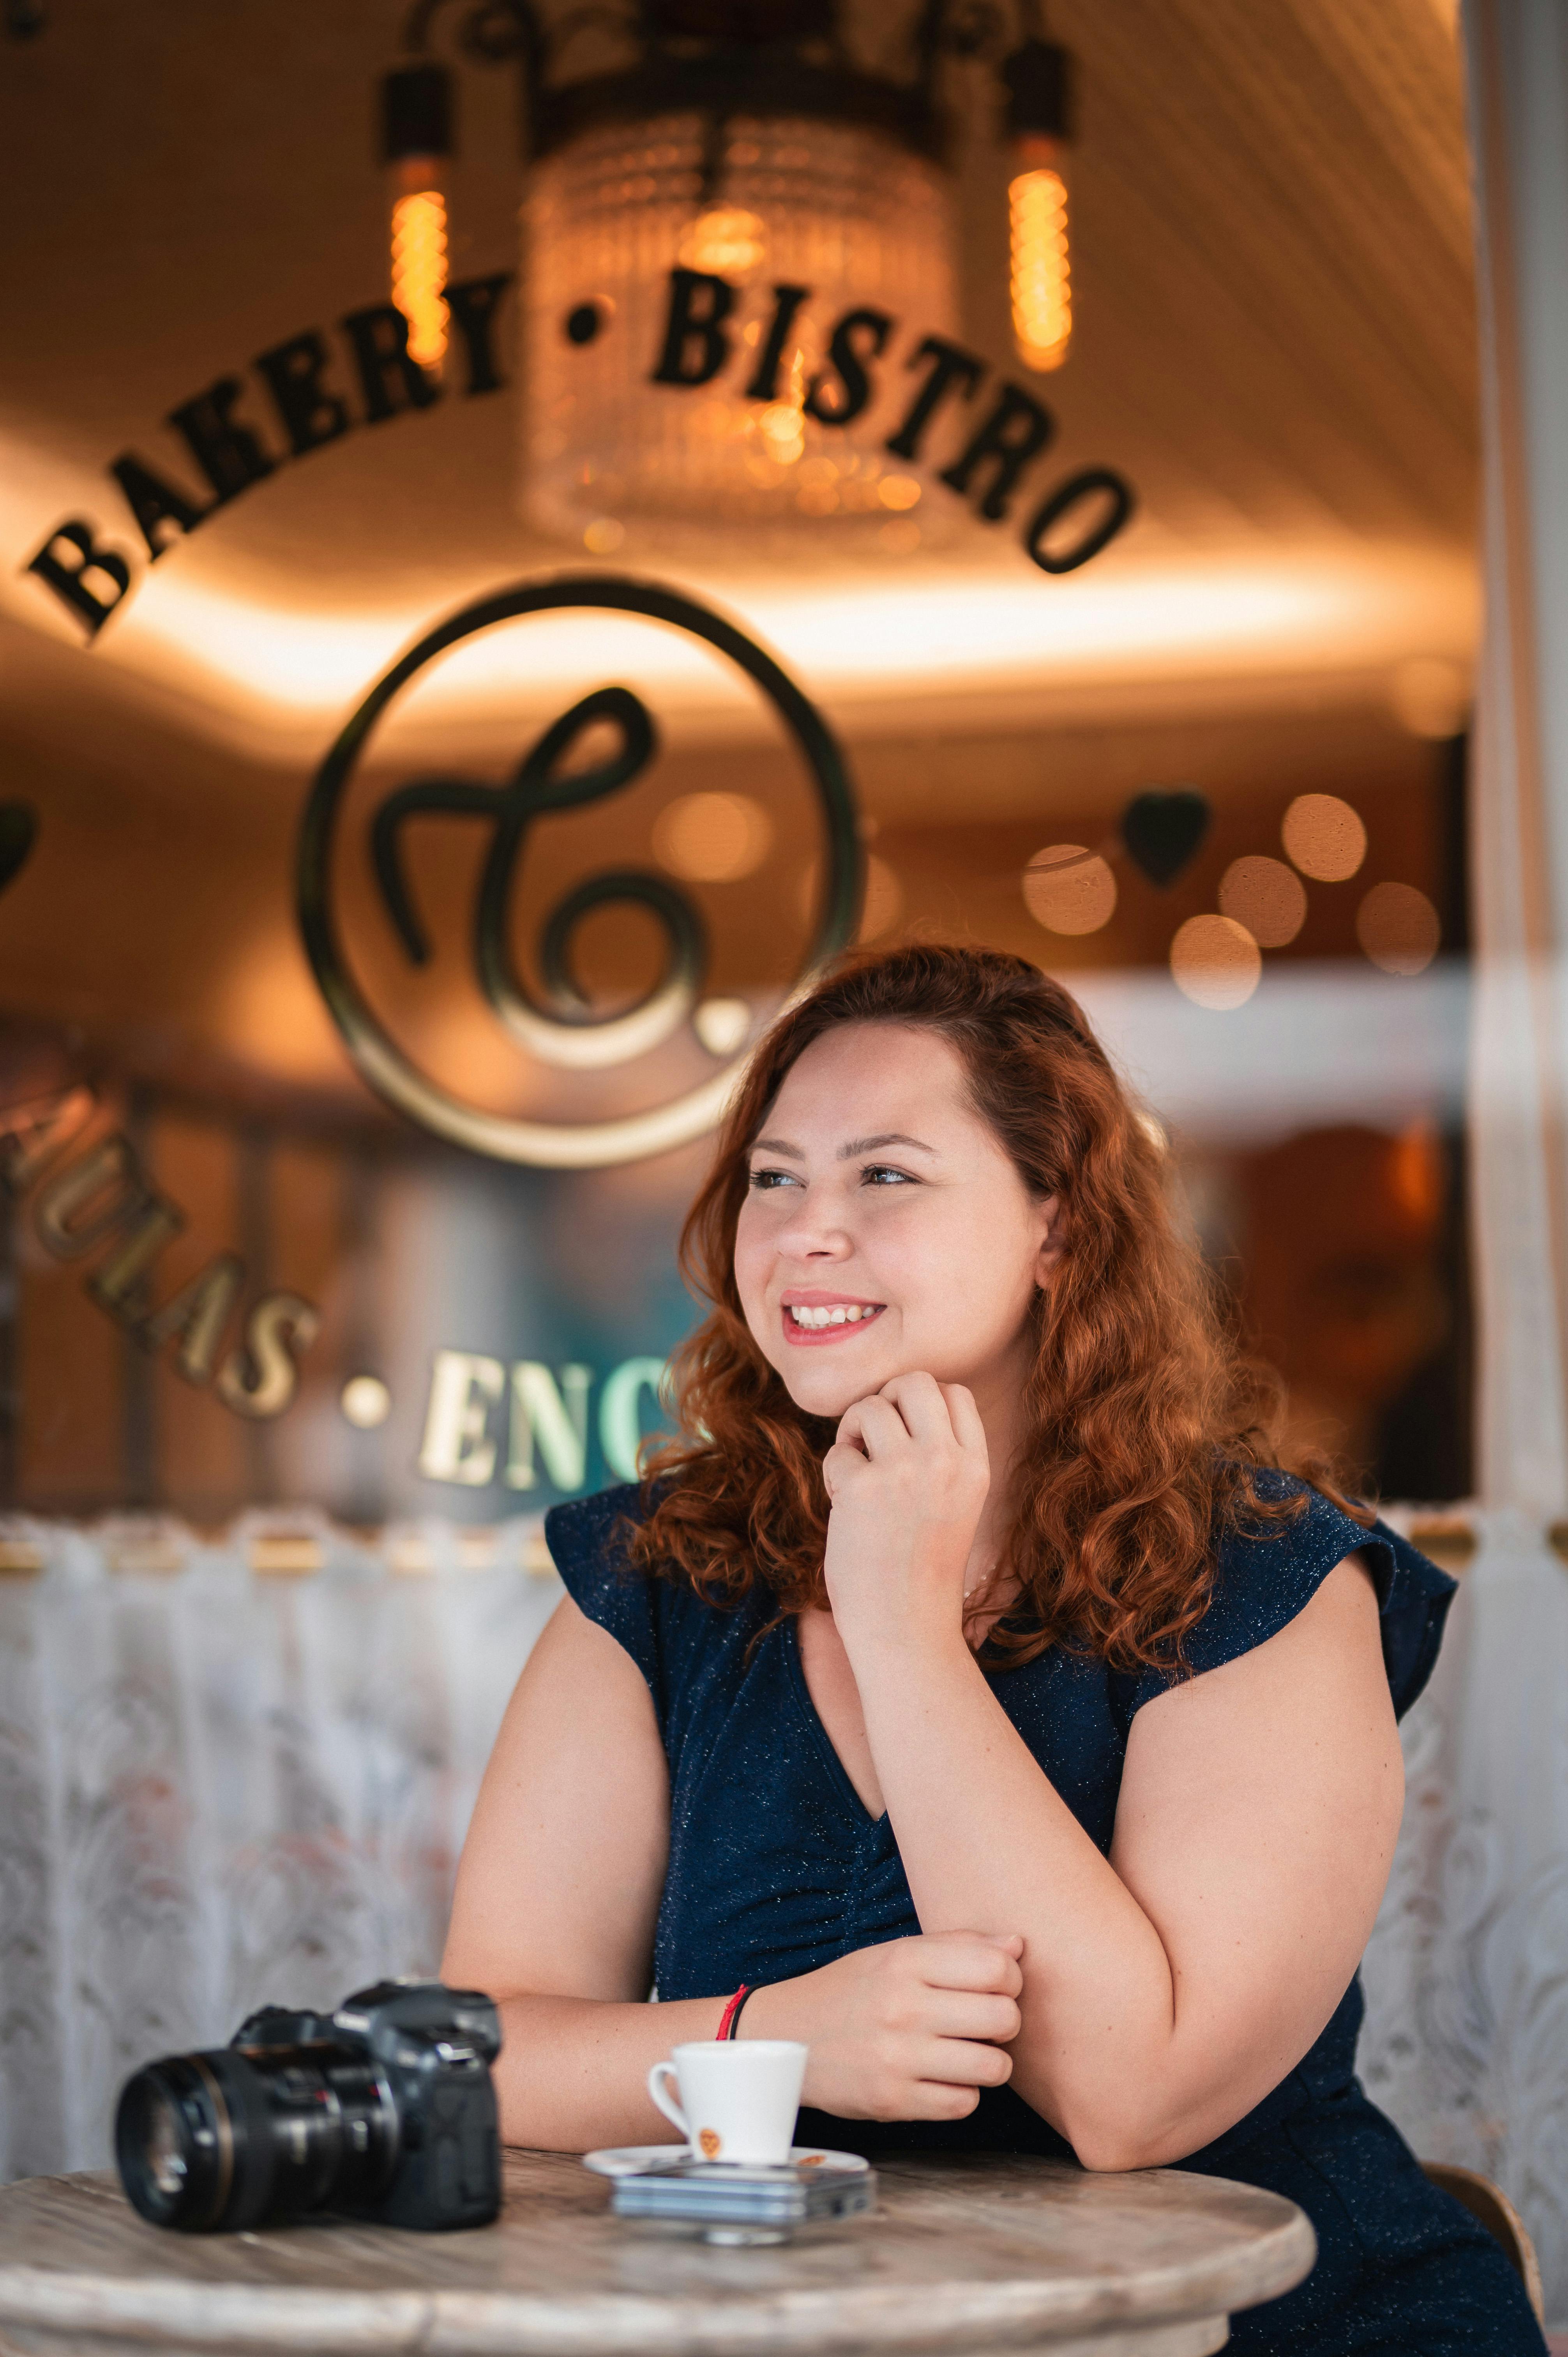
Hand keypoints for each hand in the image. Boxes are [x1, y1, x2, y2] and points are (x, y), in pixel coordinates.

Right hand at [745, 1933, 1023, 2120]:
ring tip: (967, 2053)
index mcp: (906, 1962)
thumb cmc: (852, 1991)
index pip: (998, 1969)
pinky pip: (964, 2104)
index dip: (1011, 1980)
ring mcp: (897, 2058)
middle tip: (984, 2023)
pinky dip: (962, 2094)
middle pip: (1005, 2018)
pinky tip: (942, 2078)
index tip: (995, 1987)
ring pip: (993, 2068)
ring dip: (989, 2063)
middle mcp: (903, 2007)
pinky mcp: (892, 2102)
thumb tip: (1018, 1946)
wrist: (786, 2036)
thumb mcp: (896, 1954)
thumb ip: (958, 1945)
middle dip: (1006, 2023)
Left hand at [821, 1372, 989, 1652]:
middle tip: (874, 1441)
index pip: (953, 1393)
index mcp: (975, 1466)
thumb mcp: (952, 1504)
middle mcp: (945, 1461)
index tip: (904, 1436)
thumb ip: (937, 1456)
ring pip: (870, 1405)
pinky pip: (837, 1452)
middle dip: (886, 1400)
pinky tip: (844, 1506)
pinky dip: (834, 1473)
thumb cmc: (921, 1568)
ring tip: (856, 1470)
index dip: (920, 1404)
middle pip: (914, 1381)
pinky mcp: (863, 1489)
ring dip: (853, 1432)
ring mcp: (905, 1472)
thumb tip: (892, 1404)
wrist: (906, 1627)